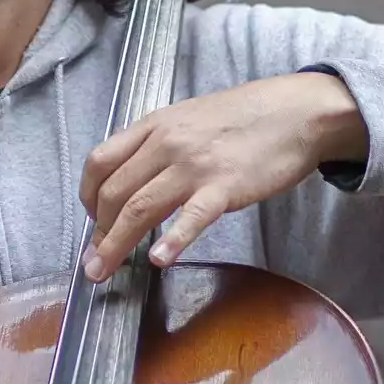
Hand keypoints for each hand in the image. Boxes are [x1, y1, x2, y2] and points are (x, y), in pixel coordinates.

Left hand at [79, 72, 366, 280]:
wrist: (297, 112)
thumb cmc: (245, 116)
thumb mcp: (190, 117)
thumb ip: (160, 142)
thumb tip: (136, 176)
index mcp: (155, 125)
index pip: (100, 161)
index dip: (87, 197)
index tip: (92, 220)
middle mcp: (166, 143)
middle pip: (114, 192)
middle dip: (97, 232)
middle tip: (95, 260)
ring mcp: (194, 166)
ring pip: (139, 208)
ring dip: (115, 245)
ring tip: (104, 271)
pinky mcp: (224, 187)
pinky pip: (190, 217)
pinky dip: (172, 240)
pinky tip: (159, 260)